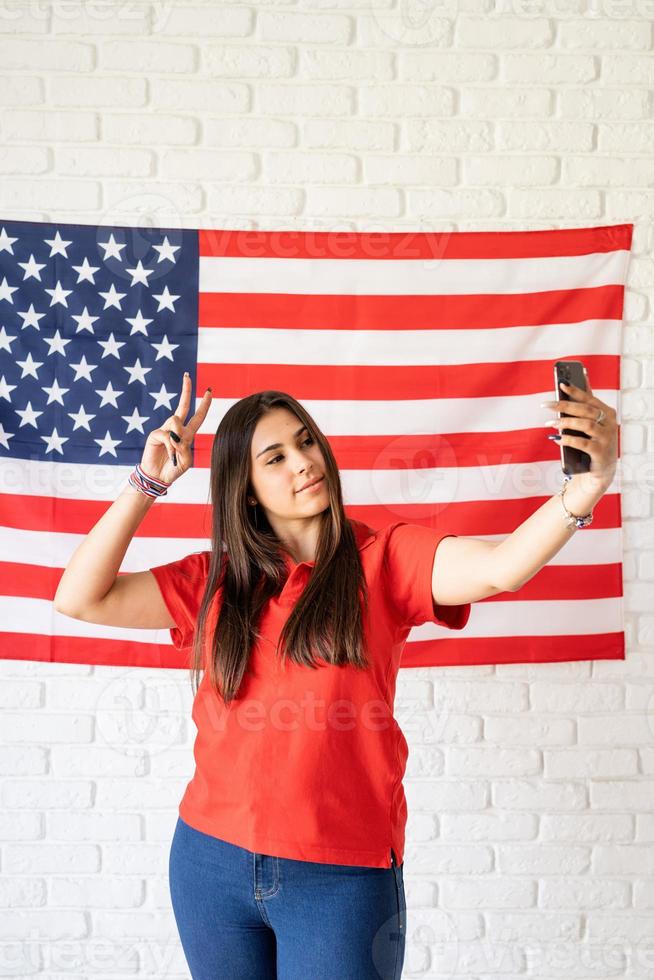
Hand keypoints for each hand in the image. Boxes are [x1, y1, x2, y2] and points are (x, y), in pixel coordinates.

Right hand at [140, 373, 212, 485]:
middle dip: (186, 390)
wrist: (159, 478)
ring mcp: (165, 430)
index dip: (204, 405)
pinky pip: (167, 435)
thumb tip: (176, 436)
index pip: (197, 416)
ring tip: (175, 452)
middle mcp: (176, 429)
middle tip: (187, 375)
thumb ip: (185, 447)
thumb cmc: (174, 469)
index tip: (209, 391)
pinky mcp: (155, 434)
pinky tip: (169, 454)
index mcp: (187, 434)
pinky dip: (170, 446)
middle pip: (183, 405)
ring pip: (175, 420)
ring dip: (178, 437)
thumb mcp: (186, 460)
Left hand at [542, 369, 617, 489]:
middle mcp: (609, 424)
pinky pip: (583, 444)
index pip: (590, 399)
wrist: (601, 471)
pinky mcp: (601, 453)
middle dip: (565, 406)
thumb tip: (571, 384)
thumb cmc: (593, 443)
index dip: (576, 391)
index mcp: (607, 413)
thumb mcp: (591, 425)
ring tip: (550, 423)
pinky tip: (556, 439)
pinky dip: (569, 440)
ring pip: (586, 425)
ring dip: (566, 422)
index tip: (561, 385)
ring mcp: (607, 438)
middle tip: (546, 405)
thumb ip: (584, 407)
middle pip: (586, 410)